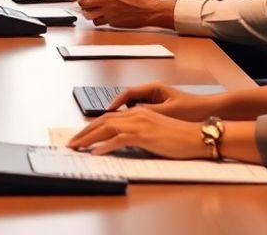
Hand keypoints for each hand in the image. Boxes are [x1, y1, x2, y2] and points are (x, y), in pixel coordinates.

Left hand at [67, 109, 205, 158]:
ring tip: (76, 147)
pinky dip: (104, 146)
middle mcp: (136, 114)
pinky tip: (95, 153)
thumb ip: (138, 134)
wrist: (195, 136)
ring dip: (88, 138)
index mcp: (138, 113)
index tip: (80, 136)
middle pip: (102, 121)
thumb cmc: (179, 136)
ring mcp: (139, 124)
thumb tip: (122, 143)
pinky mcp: (143, 135)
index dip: (92, 127)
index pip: (108, 118)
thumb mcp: (154, 133)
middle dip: (84, 132)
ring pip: (106, 128)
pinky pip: (118, 140)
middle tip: (71, 142)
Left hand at [76, 0, 172, 28]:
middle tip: (84, 0)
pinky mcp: (112, 22)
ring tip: (89, 9)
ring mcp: (108, 13)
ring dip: (86, 11)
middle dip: (81, 1)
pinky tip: (99, 16)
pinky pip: (97, 22)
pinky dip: (95, 19)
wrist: (149, 10)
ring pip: (88, 14)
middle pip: (84, 2)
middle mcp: (106, 2)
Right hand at [103, 81, 214, 120]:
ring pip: (132, 109)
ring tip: (112, 129)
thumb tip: (128, 117)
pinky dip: (133, 122)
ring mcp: (155, 101)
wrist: (211, 112)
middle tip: (104, 123)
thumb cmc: (193, 109)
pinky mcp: (159, 111)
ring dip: (122, 118)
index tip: (106, 113)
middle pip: (126, 100)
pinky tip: (129, 131)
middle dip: (114, 112)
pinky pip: (140, 115)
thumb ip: (147, 113)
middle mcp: (152, 93)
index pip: (127, 93)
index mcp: (153, 89)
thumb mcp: (168, 112)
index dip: (114, 103)